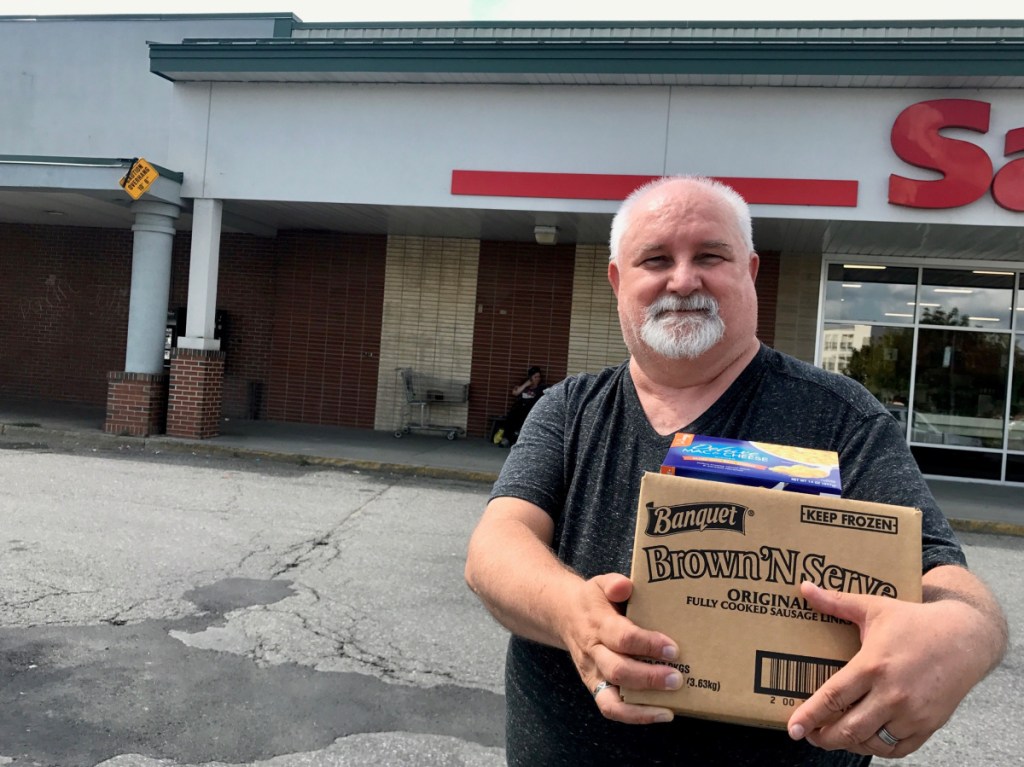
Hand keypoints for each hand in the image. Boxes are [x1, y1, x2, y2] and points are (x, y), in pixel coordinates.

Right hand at [562, 573, 680, 724]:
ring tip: (669, 706)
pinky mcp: (595, 687)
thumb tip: (625, 586)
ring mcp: (593, 673)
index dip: (648, 644)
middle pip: (618, 670)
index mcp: (598, 624)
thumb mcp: (601, 583)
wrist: (564, 615)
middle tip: (677, 678)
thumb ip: (614, 583)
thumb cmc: (594, 600)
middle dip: (650, 678)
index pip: (622, 637)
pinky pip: (611, 708)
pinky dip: (635, 716)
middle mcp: (593, 652)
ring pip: (611, 698)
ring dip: (642, 706)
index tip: (673, 648)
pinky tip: (661, 713)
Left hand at [787, 580, 996, 756]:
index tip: (793, 728)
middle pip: (849, 728)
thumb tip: (803, 587)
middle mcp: (892, 694)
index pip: (833, 697)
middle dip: (823, 737)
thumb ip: (836, 602)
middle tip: (808, 735)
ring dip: (848, 743)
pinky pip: (897, 748)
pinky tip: (863, 739)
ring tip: (833, 735)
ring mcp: (912, 714)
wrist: (964, 638)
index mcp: (873, 665)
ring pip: (872, 742)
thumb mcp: (873, 607)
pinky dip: (876, 747)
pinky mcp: (929, 725)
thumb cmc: (914, 621)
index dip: (810, 716)